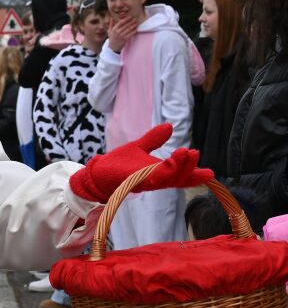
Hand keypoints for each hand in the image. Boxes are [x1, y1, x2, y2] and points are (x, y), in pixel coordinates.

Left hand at [70, 124, 212, 203]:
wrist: (97, 172)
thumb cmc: (119, 163)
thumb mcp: (139, 147)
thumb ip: (154, 139)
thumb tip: (169, 126)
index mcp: (160, 173)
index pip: (182, 175)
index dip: (195, 174)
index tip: (210, 172)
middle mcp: (156, 180)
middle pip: (179, 178)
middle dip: (189, 167)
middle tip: (195, 153)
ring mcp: (145, 182)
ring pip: (167, 179)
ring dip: (177, 168)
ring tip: (184, 154)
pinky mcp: (134, 181)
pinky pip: (150, 178)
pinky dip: (159, 172)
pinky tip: (166, 164)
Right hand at [107, 15, 137, 52]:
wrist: (112, 47)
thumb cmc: (112, 38)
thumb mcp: (109, 31)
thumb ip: (111, 24)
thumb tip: (111, 18)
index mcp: (114, 29)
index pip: (121, 22)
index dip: (126, 19)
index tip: (130, 17)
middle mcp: (117, 32)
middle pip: (126, 25)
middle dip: (131, 22)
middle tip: (135, 19)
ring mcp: (121, 36)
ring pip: (128, 30)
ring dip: (133, 26)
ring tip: (136, 23)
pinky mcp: (124, 40)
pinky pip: (130, 35)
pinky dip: (133, 32)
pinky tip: (136, 29)